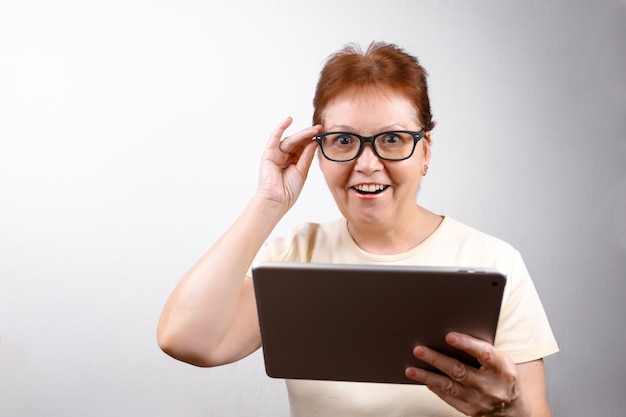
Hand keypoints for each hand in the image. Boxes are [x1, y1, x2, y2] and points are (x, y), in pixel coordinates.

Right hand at [256, 117, 322, 210]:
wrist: (277, 200)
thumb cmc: (289, 191)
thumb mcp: (302, 171)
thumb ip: (307, 156)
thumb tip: (314, 142)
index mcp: (294, 162)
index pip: (304, 147)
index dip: (313, 140)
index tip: (323, 133)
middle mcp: (285, 156)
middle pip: (298, 142)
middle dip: (309, 135)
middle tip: (320, 128)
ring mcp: (276, 154)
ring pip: (290, 140)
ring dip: (302, 134)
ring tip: (313, 130)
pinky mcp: (269, 153)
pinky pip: (274, 137)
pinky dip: (280, 128)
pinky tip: (289, 120)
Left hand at [405, 332, 530, 416]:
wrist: (513, 409)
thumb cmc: (502, 376)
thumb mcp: (500, 361)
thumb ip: (480, 349)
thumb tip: (449, 335)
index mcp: (503, 369)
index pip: (484, 354)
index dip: (467, 344)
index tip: (448, 335)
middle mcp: (492, 387)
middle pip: (460, 371)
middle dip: (437, 360)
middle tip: (418, 349)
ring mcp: (480, 401)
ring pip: (449, 387)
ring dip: (427, 377)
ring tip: (411, 369)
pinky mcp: (470, 411)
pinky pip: (448, 398)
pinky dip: (434, 388)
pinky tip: (422, 378)